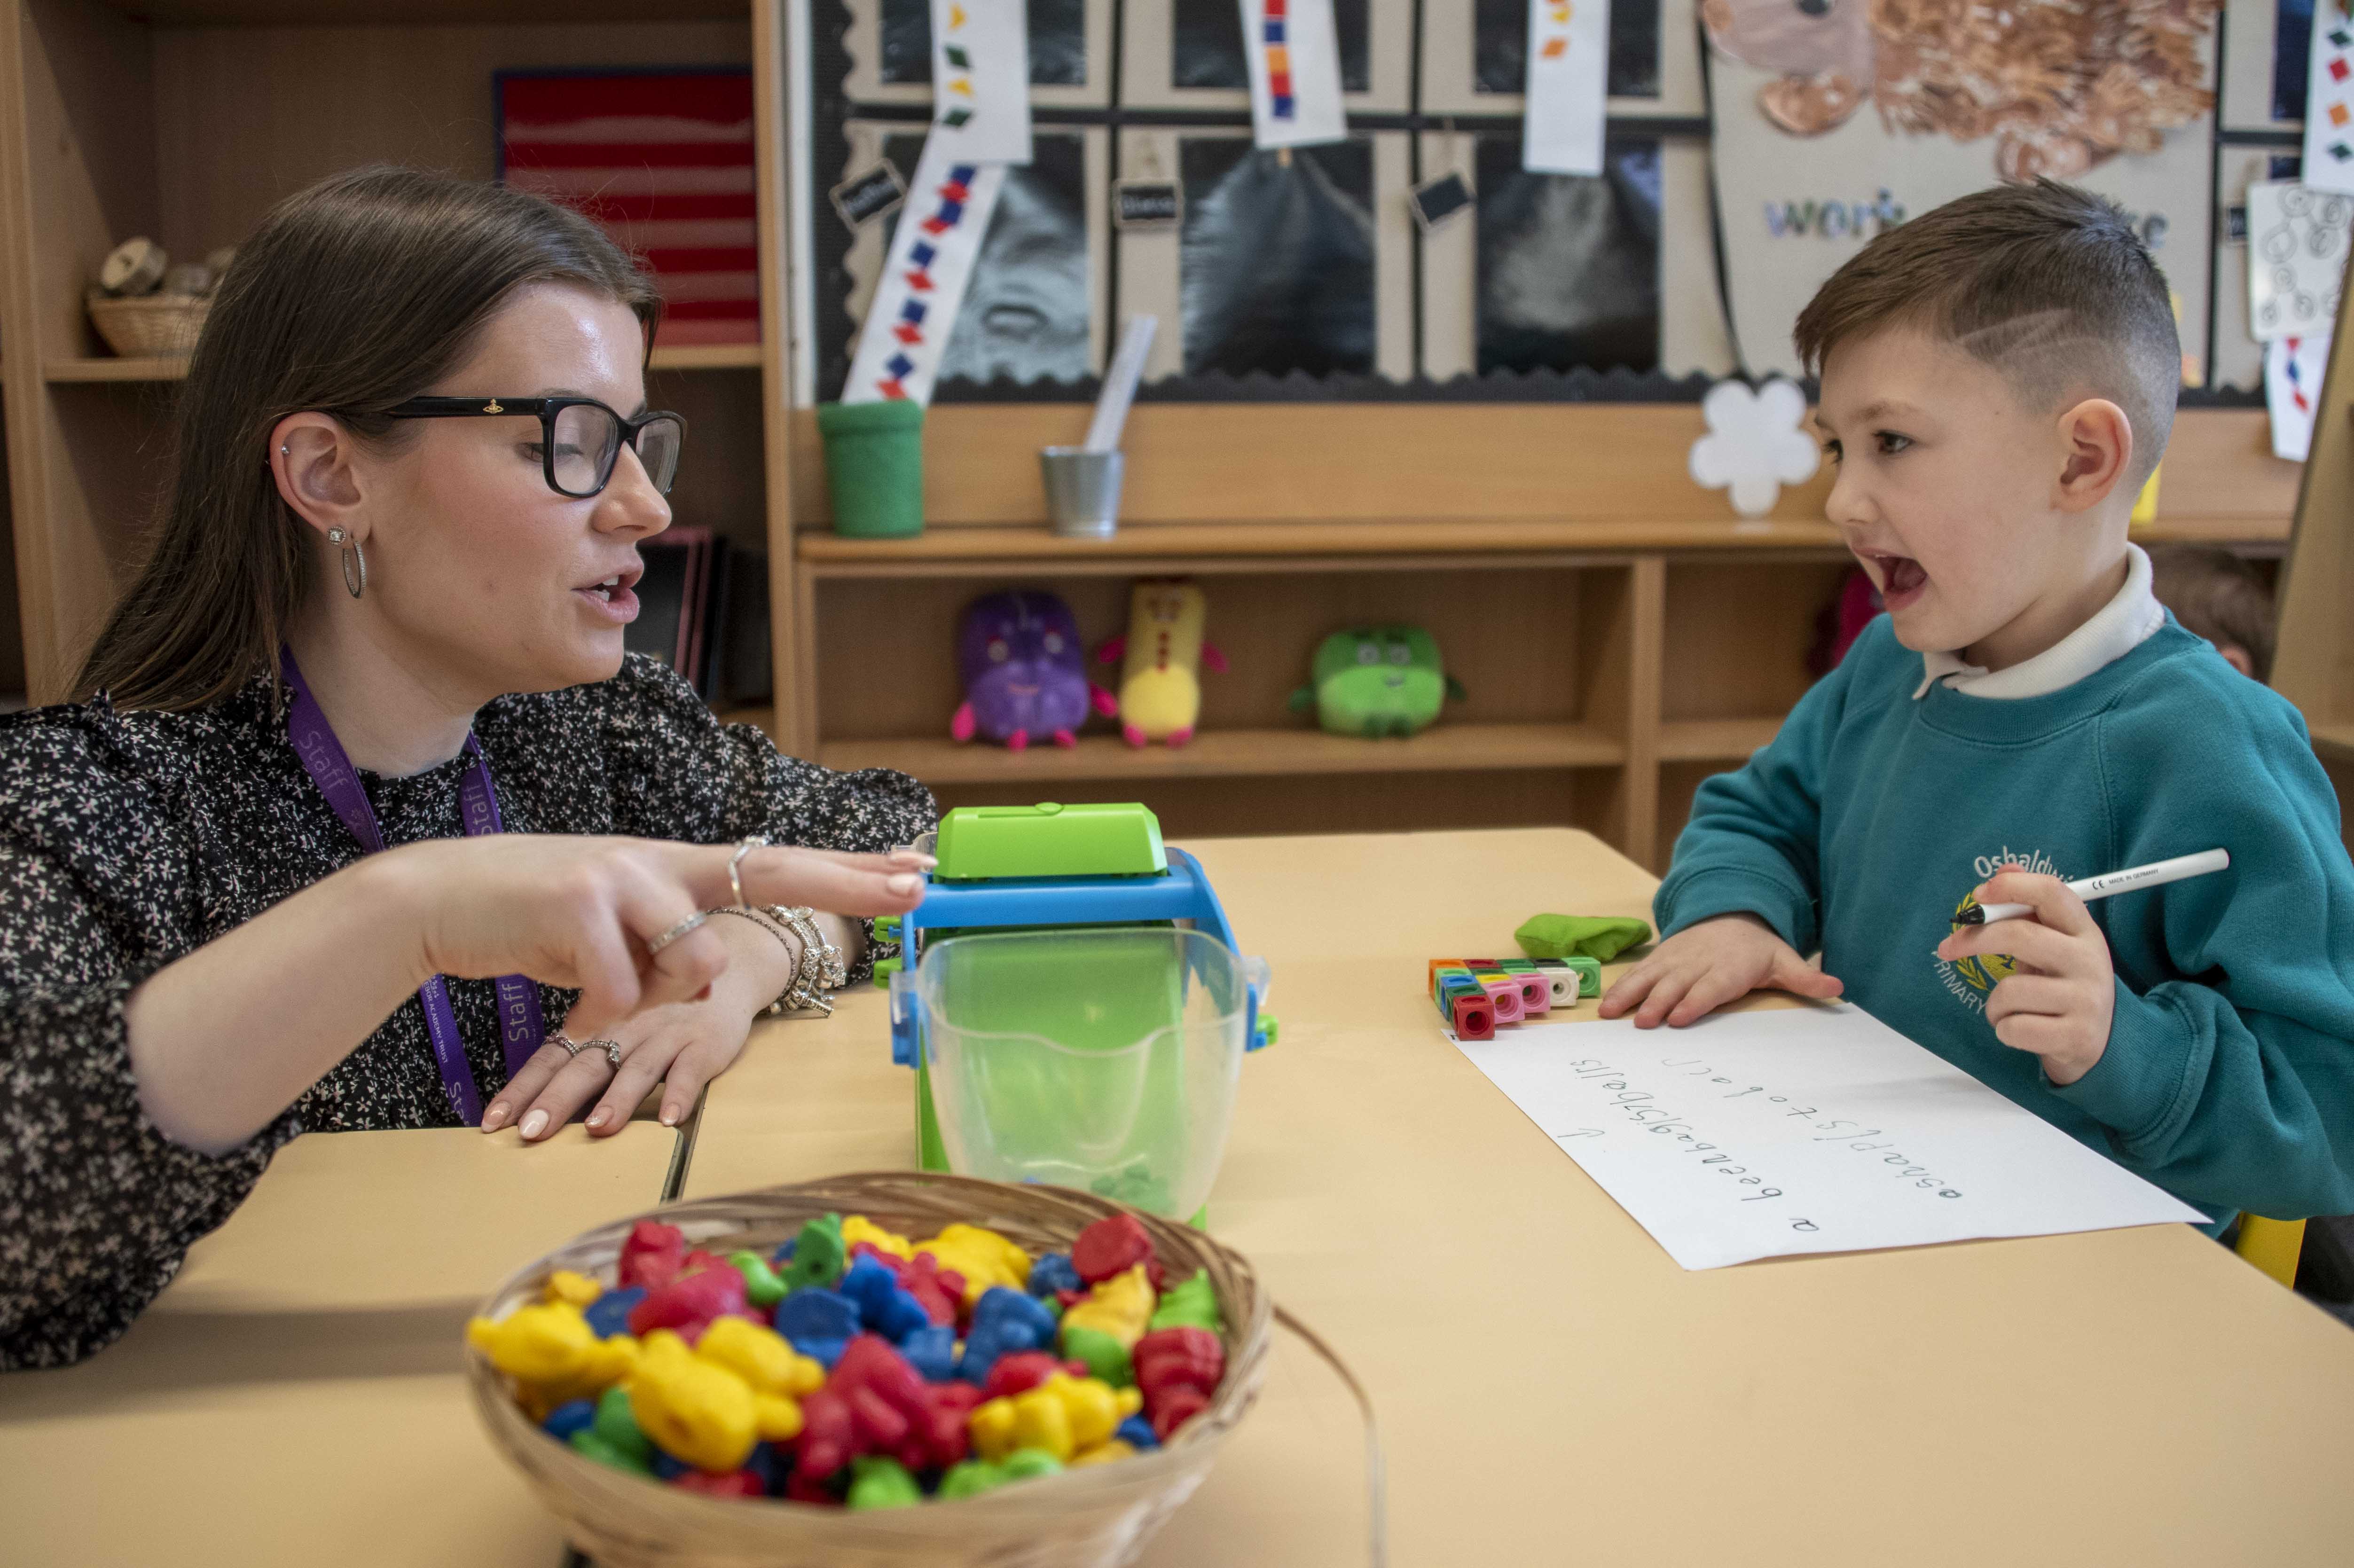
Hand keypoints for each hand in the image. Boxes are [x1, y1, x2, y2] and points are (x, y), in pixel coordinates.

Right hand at [390, 835, 921, 1038]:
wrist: (443, 898)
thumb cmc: (538, 920)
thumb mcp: (618, 923)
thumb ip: (672, 942)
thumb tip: (712, 974)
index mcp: (673, 864)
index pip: (780, 862)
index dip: (850, 869)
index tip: (917, 867)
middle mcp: (659, 860)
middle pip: (774, 872)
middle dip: (852, 882)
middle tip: (919, 885)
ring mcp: (622, 877)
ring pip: (686, 962)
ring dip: (643, 993)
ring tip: (588, 978)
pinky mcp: (580, 909)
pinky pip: (622, 992)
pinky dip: (594, 1007)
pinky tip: (558, 982)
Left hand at [483, 910, 796, 1139]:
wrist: (726, 967)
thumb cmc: (662, 1004)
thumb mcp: (619, 1017)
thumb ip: (585, 1047)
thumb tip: (536, 1095)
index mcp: (598, 1024)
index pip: (551, 1057)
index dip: (523, 1089)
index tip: (492, 1121)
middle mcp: (626, 1029)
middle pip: (585, 1066)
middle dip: (556, 1100)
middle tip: (531, 1133)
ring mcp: (666, 1036)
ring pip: (637, 1068)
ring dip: (618, 1099)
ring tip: (598, 1128)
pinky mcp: (705, 1044)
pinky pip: (692, 1070)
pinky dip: (682, 1093)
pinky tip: (671, 1119)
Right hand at [1598, 912, 1844, 1027]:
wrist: (1731, 912)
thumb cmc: (1758, 948)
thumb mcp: (1785, 960)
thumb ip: (1807, 979)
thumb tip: (1839, 989)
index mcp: (1730, 966)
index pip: (1712, 985)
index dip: (1696, 1000)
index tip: (1680, 1018)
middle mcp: (1699, 961)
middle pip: (1676, 983)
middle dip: (1658, 1003)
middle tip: (1643, 1023)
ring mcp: (1676, 958)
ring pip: (1650, 976)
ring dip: (1630, 995)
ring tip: (1611, 1014)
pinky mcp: (1661, 958)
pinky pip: (1639, 972)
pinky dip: (1621, 986)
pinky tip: (1605, 1004)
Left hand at [1934, 870, 2113, 1083]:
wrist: (2103, 1044)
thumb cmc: (2063, 987)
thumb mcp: (2053, 945)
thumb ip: (2030, 910)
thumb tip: (2006, 869)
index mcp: (2084, 932)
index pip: (2051, 892)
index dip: (2010, 887)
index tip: (1977, 896)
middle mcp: (2090, 961)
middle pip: (2020, 935)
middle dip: (1975, 939)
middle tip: (1947, 948)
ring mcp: (2087, 1000)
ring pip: (2009, 991)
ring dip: (1995, 1004)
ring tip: (2011, 1010)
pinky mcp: (2077, 1037)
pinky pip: (2012, 1028)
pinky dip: (2004, 1030)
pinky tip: (2022, 1030)